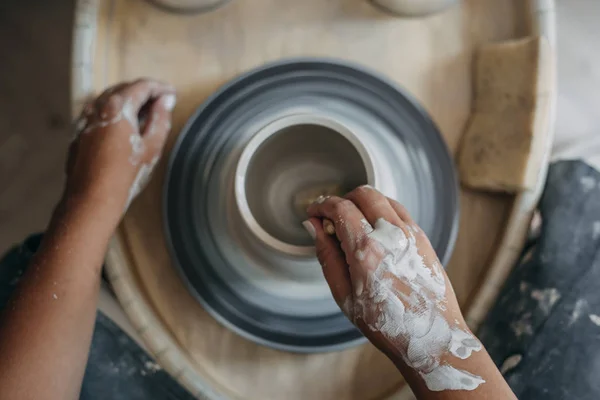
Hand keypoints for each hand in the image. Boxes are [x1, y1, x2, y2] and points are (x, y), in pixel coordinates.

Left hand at [65, 79, 175, 224]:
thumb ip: (160, 119)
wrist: (92, 199)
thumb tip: (166, 100)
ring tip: (144, 111)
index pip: (142, 86)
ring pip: (108, 100)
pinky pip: (98, 113)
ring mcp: (85, 120)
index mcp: (118, 107)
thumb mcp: (152, 147)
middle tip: (161, 101)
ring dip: (127, 100)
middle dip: (143, 91)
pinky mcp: (79, 134)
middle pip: (123, 89)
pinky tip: (122, 125)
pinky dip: (113, 112)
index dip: (160, 88)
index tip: (172, 93)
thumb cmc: (126, 175)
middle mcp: (97, 107)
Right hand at [305, 186, 485, 391]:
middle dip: (343, 198)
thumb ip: (326, 255)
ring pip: (383, 198)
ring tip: (353, 224)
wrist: (430, 338)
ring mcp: (411, 234)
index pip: (340, 208)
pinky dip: (382, 211)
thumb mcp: (344, 295)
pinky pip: (399, 211)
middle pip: (363, 193)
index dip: (322, 205)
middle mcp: (391, 235)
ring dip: (363, 203)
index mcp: (366, 251)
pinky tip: (374, 231)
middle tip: (331, 216)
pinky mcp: (423, 239)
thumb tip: (313, 227)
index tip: (314, 212)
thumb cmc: (385, 324)